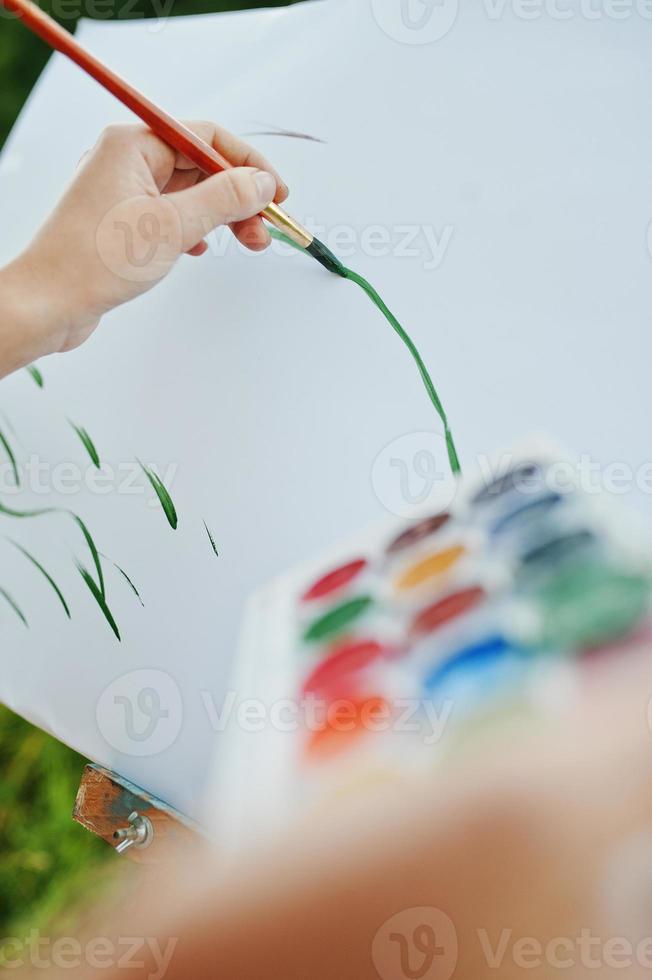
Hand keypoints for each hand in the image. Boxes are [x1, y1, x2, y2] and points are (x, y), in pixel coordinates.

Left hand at [0, 122, 287, 372]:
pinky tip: (201, 249)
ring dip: (221, 216)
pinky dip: (195, 230)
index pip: (207, 137)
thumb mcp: (172, 226)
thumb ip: (224, 200)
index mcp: (133, 145)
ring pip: (189, 194)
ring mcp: (122, 191)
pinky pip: (171, 215)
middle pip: (201, 165)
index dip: (248, 162)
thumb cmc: (94, 261)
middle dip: (239, 196)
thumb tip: (261, 182)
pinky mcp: (121, 222)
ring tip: (246, 242)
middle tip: (264, 228)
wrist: (48, 304)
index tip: (276, 192)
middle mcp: (126, 160)